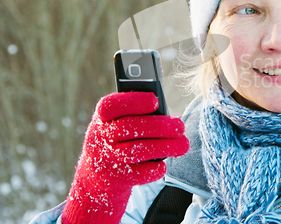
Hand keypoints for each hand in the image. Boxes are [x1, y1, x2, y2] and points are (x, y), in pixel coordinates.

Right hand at [61, 92, 188, 223]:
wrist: (97, 176)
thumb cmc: (119, 139)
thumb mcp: (119, 122)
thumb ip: (138, 115)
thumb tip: (168, 116)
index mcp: (102, 117)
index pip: (111, 105)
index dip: (134, 101)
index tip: (156, 101)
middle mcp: (99, 137)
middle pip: (130, 127)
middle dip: (160, 126)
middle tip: (180, 126)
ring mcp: (105, 159)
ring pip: (136, 151)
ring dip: (164, 147)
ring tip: (183, 144)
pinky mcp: (115, 179)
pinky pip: (138, 174)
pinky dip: (154, 169)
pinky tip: (163, 164)